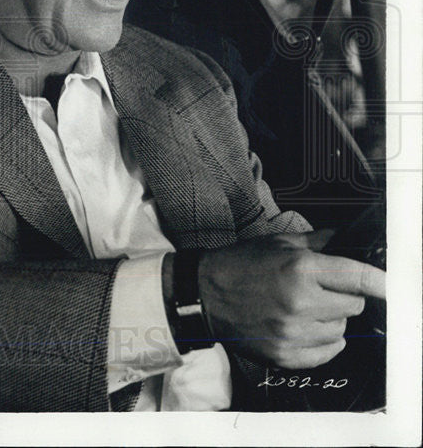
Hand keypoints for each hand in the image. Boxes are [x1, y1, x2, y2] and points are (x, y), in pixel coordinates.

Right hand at [198, 230, 384, 368]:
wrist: (203, 294)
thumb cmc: (240, 265)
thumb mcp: (278, 243)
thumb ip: (320, 242)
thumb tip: (349, 240)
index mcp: (300, 269)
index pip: (360, 279)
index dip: (383, 283)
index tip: (394, 287)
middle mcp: (300, 303)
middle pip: (355, 307)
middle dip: (344, 297)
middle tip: (320, 289)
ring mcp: (292, 333)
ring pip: (341, 330)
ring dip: (330, 319)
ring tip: (303, 308)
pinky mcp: (285, 355)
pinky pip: (327, 352)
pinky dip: (321, 341)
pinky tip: (301, 327)